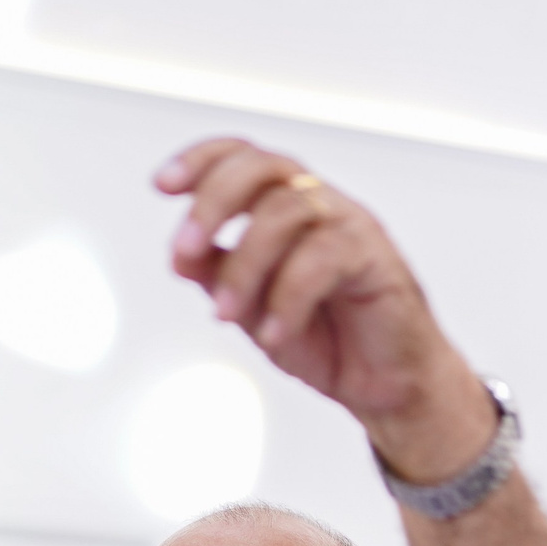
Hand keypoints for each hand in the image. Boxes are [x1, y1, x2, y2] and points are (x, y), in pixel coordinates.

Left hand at [155, 139, 496, 483]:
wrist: (386, 387)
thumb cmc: (326, 339)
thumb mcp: (253, 311)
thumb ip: (218, 279)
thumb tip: (179, 258)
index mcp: (286, 207)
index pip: (244, 158)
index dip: (201, 161)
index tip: (161, 186)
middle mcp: (320, 205)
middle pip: (263, 167)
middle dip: (213, 202)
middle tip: (183, 250)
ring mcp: (351, 226)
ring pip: (288, 211)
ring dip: (244, 265)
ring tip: (225, 316)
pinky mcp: (377, 258)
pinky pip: (323, 259)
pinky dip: (288, 298)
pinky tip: (273, 334)